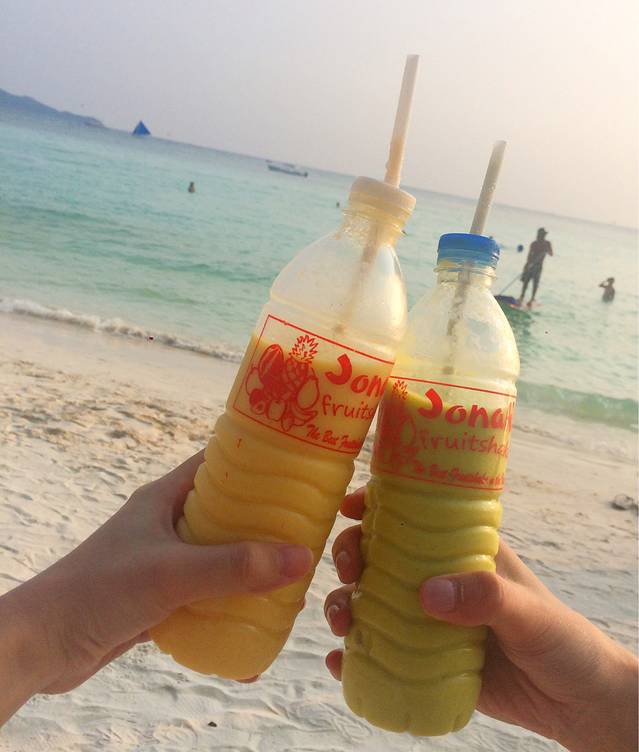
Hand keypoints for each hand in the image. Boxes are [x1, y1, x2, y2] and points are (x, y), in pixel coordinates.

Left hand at [1, 451, 311, 721]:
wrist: (43, 644)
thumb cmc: (102, 589)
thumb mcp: (174, 571)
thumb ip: (235, 567)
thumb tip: (300, 558)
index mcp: (164, 498)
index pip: (216, 465)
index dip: (254, 463)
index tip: (295, 472)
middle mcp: (165, 524)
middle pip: (223, 515)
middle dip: (261, 526)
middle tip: (301, 535)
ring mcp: (161, 562)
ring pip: (216, 557)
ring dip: (246, 569)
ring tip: (286, 581)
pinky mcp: (157, 598)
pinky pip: (202, 595)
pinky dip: (226, 605)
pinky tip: (252, 624)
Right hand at [324, 488, 637, 751]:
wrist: (576, 703)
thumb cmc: (563, 641)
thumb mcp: (530, 613)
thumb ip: (487, 597)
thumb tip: (427, 593)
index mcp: (463, 552)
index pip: (413, 516)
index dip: (376, 506)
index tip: (349, 509)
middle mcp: (438, 579)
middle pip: (378, 556)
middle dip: (349, 557)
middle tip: (346, 573)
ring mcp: (427, 619)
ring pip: (370, 601)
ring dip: (344, 605)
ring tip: (341, 623)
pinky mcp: (422, 659)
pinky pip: (379, 652)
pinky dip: (354, 654)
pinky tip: (340, 662)